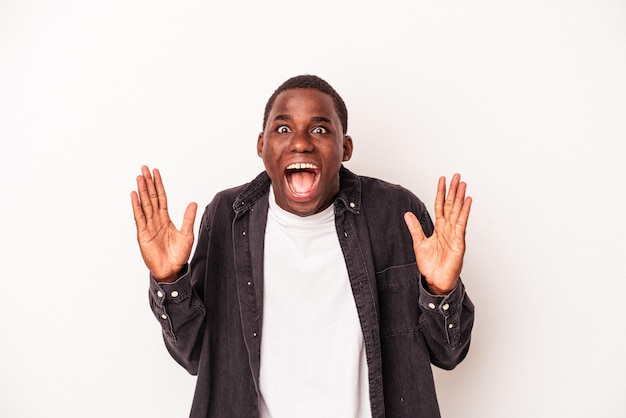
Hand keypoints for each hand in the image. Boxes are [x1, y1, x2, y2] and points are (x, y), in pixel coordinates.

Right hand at [130, 166, 196, 281]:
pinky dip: (136, 206)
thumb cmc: (178, 255)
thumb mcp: (187, 234)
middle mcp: (155, 220)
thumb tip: (193, 202)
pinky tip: (134, 195)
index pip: (161, 198)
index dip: (158, 185)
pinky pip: (139, 217)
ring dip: (142, 190)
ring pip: (145, 204)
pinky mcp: (143, 234)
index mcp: (165, 219)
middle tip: (144, 168)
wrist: (172, 270)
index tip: (156, 172)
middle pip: (151, 197)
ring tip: (139, 177)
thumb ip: (188, 218)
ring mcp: (148, 226)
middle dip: (148, 183)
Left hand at [404, 174, 471, 294]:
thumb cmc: (430, 265)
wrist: (435, 280)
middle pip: (451, 205)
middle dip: (453, 190)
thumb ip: (415, 228)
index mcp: (439, 228)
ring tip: (463, 184)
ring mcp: (455, 234)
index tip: (442, 180)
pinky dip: (464, 212)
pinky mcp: (459, 242)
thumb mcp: (419, 243)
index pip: (440, 206)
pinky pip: (462, 224)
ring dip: (460, 197)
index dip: (441, 192)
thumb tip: (407, 214)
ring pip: (457, 211)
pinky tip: (467, 201)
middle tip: (457, 176)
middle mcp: (448, 229)